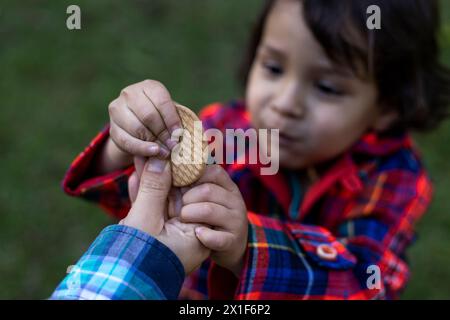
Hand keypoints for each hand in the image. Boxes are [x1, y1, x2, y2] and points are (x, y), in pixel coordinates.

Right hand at [108, 79, 181, 157]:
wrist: (139, 125)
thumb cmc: (161, 118)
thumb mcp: (169, 115)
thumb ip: (173, 123)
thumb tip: (177, 139)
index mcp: (149, 87)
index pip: (161, 102)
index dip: (172, 120)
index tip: (179, 134)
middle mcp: (130, 94)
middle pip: (148, 116)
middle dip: (163, 133)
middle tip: (173, 145)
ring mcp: (118, 110)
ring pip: (137, 128)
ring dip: (153, 142)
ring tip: (165, 151)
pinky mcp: (113, 128)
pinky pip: (127, 141)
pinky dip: (142, 149)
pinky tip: (153, 152)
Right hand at [120, 157, 208, 274]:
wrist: (115, 285)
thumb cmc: (138, 258)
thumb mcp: (146, 220)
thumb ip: (154, 189)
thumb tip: (159, 160)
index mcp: (194, 235)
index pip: (193, 196)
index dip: (184, 173)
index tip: (177, 155)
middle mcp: (182, 235)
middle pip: (175, 197)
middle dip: (164, 174)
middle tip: (158, 152)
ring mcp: (166, 236)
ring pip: (159, 202)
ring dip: (149, 181)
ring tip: (142, 158)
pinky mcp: (150, 236)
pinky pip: (148, 211)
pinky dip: (140, 196)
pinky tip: (134, 178)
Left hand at [179, 165, 247, 276]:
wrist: (227, 250)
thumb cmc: (206, 219)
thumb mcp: (201, 198)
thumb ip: (188, 182)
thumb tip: (163, 163)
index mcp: (227, 186)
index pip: (213, 170)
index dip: (192, 175)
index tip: (177, 183)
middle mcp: (235, 201)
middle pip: (207, 190)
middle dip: (187, 198)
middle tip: (178, 206)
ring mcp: (236, 221)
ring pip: (209, 210)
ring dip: (190, 215)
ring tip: (182, 220)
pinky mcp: (233, 241)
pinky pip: (216, 237)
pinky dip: (203, 235)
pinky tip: (196, 234)